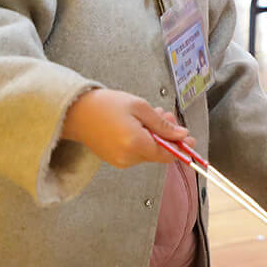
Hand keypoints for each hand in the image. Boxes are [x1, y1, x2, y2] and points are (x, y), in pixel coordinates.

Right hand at [61, 88, 188, 167]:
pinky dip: (142, 141)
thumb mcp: (139, 107)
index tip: (190, 138)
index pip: (167, 153)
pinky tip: (138, 125)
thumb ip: (162, 124)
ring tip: (148, 116)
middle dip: (166, 136)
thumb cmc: (106, 105)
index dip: (181, 147)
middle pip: (158, 153)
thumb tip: (181, 135)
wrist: (76, 112)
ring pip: (148, 152)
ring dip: (154, 137)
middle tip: (165, 115)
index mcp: (135, 143)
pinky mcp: (115, 160)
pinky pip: (136, 153)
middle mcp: (128, 157)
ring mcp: (120, 161)